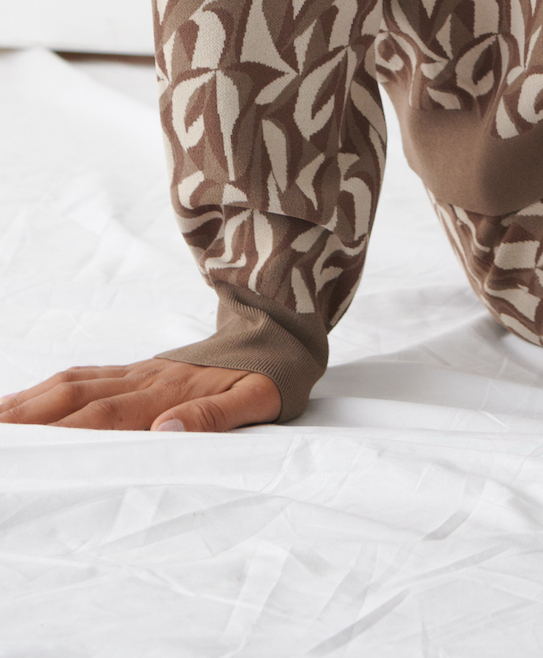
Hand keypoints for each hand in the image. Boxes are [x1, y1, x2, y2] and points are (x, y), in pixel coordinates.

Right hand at [0, 358, 280, 432]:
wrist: (280, 331)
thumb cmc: (269, 374)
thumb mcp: (257, 401)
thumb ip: (212, 416)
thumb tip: (164, 432)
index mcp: (169, 392)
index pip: (105, 416)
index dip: (62, 432)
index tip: (27, 449)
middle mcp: (145, 379)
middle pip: (74, 397)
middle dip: (28, 418)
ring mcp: (138, 371)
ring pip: (72, 384)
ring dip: (29, 403)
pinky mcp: (138, 369)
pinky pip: (85, 376)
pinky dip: (48, 389)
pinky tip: (25, 401)